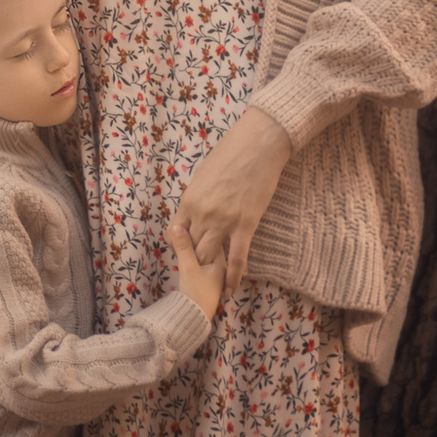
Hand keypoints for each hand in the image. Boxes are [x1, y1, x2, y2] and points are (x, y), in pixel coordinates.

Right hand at [165, 222, 222, 321]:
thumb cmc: (195, 294)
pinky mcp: (202, 277)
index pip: (212, 236)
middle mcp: (219, 265)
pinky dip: (188, 253)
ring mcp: (211, 271)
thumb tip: (176, 226)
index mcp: (221, 260)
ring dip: (189, 244)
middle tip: (177, 228)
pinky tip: (178, 251)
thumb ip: (184, 248)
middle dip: (193, 235)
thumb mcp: (189, 269)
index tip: (184, 222)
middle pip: (207, 242)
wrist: (192, 319)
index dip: (198, 228)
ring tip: (175, 239)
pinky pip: (196, 258)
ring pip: (201, 250)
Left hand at [174, 112, 292, 291]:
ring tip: (211, 288)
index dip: (181, 247)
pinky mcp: (246, 225)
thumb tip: (194, 208)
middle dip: (194, 263)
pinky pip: (238, 259)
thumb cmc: (231, 153)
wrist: (257, 146)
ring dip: (210, 272)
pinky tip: (231, 291)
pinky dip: (233, 278)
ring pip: (211, 257)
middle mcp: (202, 214)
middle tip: (198, 276)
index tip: (186, 255)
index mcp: (190, 200)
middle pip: (192, 248)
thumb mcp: (203, 174)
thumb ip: (197, 196)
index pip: (178, 233)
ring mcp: (224, 221)